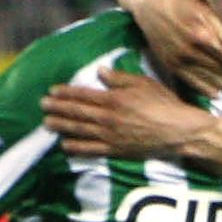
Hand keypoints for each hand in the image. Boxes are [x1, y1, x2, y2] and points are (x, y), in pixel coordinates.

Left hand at [42, 68, 215, 158]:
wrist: (179, 131)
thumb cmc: (164, 104)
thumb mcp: (144, 83)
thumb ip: (120, 78)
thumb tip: (100, 71)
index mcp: (114, 99)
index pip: (83, 95)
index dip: (66, 92)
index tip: (52, 91)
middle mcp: (108, 117)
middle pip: (77, 112)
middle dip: (58, 108)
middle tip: (43, 105)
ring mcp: (111, 135)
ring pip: (80, 130)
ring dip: (62, 125)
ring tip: (47, 122)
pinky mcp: (117, 150)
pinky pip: (92, 149)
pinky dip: (77, 147)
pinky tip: (65, 145)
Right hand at [118, 0, 221, 96]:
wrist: (151, 5)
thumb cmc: (183, 4)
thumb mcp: (204, 10)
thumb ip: (220, 29)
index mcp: (203, 37)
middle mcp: (192, 51)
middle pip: (220, 71)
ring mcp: (180, 60)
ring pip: (207, 79)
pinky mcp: (170, 64)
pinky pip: (190, 81)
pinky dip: (204, 89)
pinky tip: (215, 95)